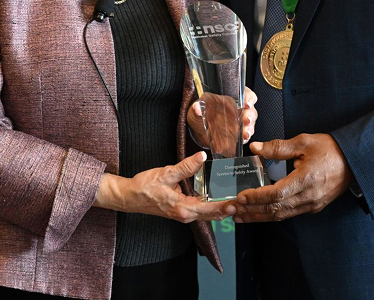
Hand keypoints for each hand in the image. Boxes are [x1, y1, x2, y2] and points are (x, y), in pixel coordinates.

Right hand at [94, 151, 235, 221]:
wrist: (129, 197)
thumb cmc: (145, 187)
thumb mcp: (166, 173)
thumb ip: (185, 167)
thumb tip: (201, 158)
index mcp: (183, 208)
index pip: (209, 209)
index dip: (225, 206)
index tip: (238, 202)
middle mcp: (184, 214)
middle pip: (211, 214)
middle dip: (227, 209)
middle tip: (243, 201)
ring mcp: (182, 213)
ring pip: (206, 214)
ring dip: (220, 209)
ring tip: (235, 200)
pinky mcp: (179, 210)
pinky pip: (199, 211)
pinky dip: (210, 207)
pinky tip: (217, 199)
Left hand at [187, 87, 257, 150]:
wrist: (198, 131)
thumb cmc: (200, 115)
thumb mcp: (196, 110)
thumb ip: (196, 108)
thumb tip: (196, 107)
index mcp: (230, 96)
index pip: (245, 93)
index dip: (249, 97)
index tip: (247, 103)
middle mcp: (238, 107)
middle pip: (250, 109)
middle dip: (250, 115)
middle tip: (246, 119)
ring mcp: (239, 121)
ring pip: (251, 122)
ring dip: (250, 127)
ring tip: (245, 132)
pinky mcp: (238, 132)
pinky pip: (246, 134)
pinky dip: (246, 137)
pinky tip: (243, 139)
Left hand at [233, 134, 352, 222]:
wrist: (354, 161)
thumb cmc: (330, 149)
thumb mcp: (303, 142)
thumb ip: (278, 147)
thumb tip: (255, 147)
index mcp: (305, 180)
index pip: (276, 194)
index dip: (256, 197)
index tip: (240, 198)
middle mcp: (308, 197)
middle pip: (275, 209)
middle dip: (251, 211)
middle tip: (231, 210)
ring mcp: (311, 204)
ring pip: (281, 215)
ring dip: (259, 216)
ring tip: (240, 216)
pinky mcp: (313, 206)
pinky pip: (289, 214)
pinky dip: (272, 214)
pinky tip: (260, 213)